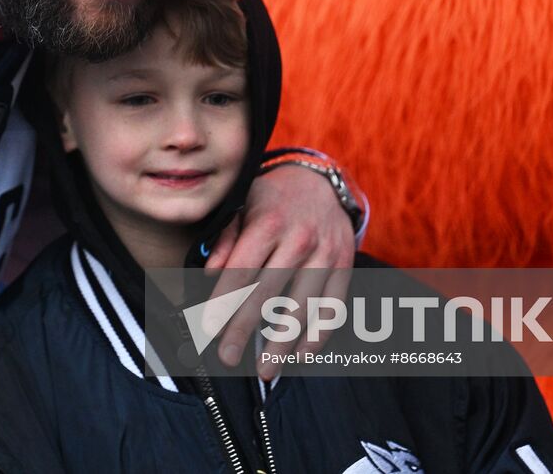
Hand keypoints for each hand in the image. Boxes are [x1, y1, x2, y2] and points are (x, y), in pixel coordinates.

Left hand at [204, 163, 355, 378]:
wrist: (320, 182)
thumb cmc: (271, 198)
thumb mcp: (241, 205)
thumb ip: (224, 240)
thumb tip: (208, 275)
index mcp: (268, 223)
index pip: (241, 270)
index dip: (223, 302)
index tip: (207, 329)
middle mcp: (299, 240)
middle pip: (267, 294)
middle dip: (244, 330)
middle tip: (227, 358)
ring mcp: (326, 255)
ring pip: (302, 307)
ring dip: (282, 343)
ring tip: (265, 370)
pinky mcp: (345, 267)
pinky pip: (333, 308)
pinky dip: (318, 335)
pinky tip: (300, 355)